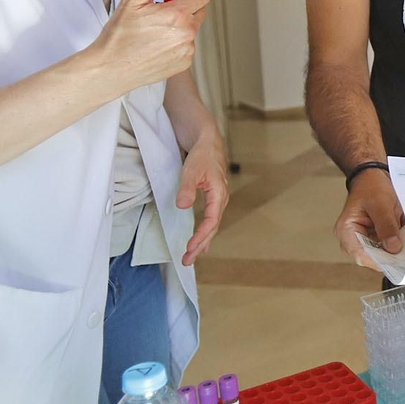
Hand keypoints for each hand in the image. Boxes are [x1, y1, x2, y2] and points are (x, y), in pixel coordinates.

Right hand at [88, 0, 208, 98]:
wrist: (111, 69)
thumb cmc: (119, 36)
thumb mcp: (132, 0)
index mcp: (177, 16)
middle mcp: (186, 34)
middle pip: (199, 11)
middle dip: (185, 5)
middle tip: (164, 6)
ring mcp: (186, 51)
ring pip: (191, 29)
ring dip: (180, 24)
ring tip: (155, 28)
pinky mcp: (183, 64)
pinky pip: (186, 46)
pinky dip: (176, 41)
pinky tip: (156, 43)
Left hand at [176, 129, 228, 265]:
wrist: (208, 142)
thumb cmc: (202, 155)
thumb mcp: (192, 170)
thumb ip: (187, 188)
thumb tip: (183, 205)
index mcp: (219, 195)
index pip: (211, 221)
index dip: (200, 236)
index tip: (189, 247)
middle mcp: (221, 200)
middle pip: (212, 228)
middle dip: (200, 246)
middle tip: (186, 261)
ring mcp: (218, 201)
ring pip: (212, 227)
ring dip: (202, 242)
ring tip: (191, 257)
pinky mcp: (212, 200)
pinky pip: (210, 221)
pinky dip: (205, 234)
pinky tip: (201, 244)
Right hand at [335, 167, 404, 268]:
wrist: (374, 177)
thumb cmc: (371, 187)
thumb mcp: (381, 204)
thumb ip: (386, 226)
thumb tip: (393, 247)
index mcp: (346, 230)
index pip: (361, 254)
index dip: (380, 260)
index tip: (397, 260)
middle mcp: (353, 239)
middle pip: (372, 258)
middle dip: (390, 256)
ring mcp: (365, 240)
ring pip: (382, 254)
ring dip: (396, 250)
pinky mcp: (376, 239)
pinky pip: (388, 247)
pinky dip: (398, 244)